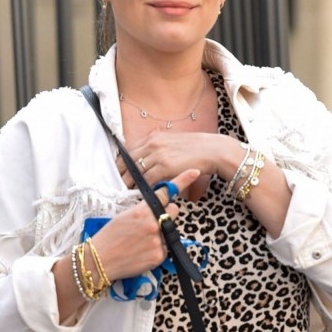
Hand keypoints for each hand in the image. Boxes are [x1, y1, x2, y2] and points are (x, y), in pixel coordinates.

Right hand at [91, 168, 199, 280]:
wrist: (99, 261)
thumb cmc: (109, 235)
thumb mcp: (125, 215)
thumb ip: (144, 209)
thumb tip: (157, 208)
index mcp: (142, 211)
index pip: (165, 193)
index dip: (182, 180)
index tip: (194, 172)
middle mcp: (152, 224)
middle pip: (173, 211)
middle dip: (166, 214)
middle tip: (149, 223)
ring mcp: (157, 240)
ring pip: (169, 231)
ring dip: (161, 233)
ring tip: (140, 241)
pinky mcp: (159, 256)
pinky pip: (165, 248)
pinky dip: (156, 249)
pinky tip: (142, 251)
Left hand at [116, 131, 240, 187]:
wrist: (212, 150)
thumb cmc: (195, 148)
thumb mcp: (171, 142)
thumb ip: (157, 149)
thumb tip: (146, 160)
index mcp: (152, 137)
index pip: (127, 151)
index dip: (121, 165)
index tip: (119, 174)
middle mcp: (152, 144)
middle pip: (127, 162)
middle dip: (121, 176)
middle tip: (119, 187)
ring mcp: (158, 154)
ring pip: (135, 173)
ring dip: (130, 185)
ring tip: (127, 194)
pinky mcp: (165, 166)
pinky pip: (147, 180)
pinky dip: (143, 189)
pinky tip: (141, 195)